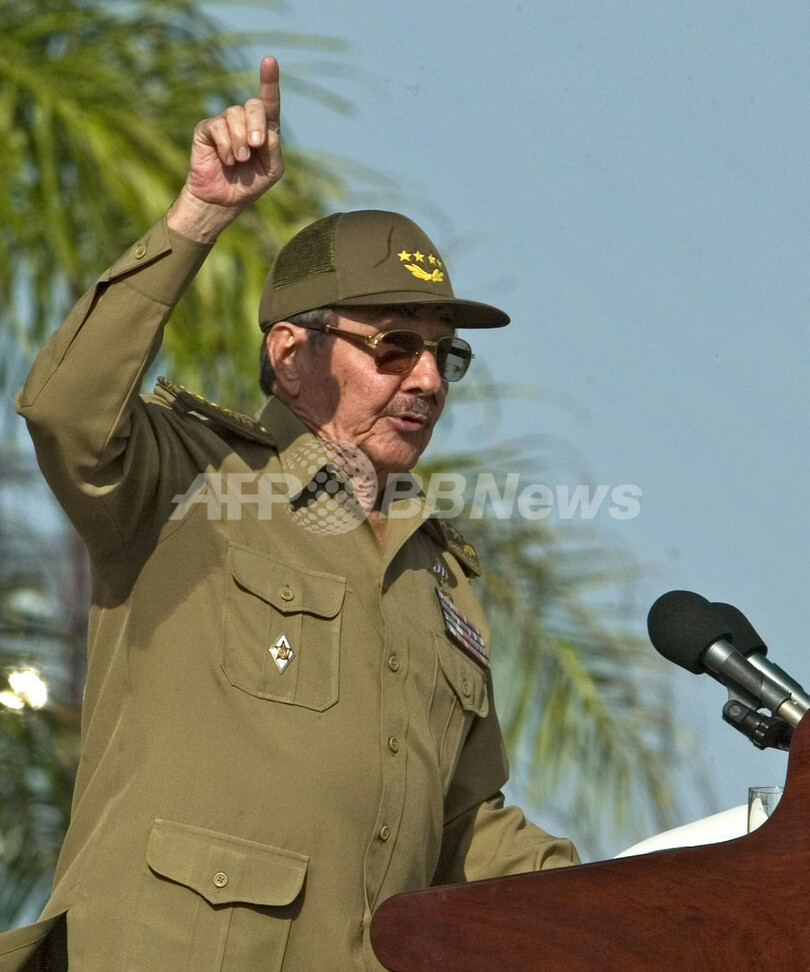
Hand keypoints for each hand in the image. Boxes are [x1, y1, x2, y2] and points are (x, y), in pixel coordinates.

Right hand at [168, 56, 283, 240]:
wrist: (223, 200)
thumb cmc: (249, 184)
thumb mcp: (271, 169)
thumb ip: (272, 146)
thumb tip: (261, 130)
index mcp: (265, 128)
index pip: (269, 102)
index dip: (269, 81)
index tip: (270, 61)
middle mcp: (245, 121)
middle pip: (255, 105)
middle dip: (257, 125)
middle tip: (255, 146)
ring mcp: (225, 123)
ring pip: (235, 116)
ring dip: (240, 142)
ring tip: (239, 160)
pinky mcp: (207, 129)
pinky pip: (218, 127)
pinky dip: (226, 146)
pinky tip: (227, 160)